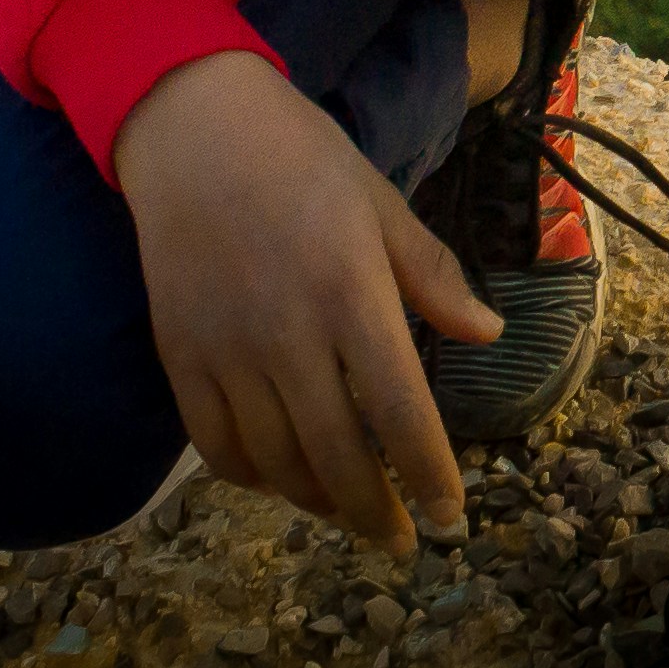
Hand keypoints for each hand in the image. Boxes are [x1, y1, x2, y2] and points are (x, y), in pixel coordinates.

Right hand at [116, 50, 497, 549]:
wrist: (191, 126)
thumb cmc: (301, 158)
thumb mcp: (382, 205)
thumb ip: (433, 277)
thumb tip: (489, 335)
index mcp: (350, 292)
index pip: (398, 410)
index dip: (428, 473)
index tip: (450, 517)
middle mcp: (287, 333)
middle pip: (335, 455)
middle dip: (374, 512)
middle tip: (400, 541)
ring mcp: (226, 349)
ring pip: (274, 462)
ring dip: (316, 501)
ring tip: (348, 512)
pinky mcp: (178, 354)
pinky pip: (215, 444)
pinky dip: (251, 477)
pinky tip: (280, 480)